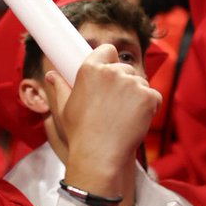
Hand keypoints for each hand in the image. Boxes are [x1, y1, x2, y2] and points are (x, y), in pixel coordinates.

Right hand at [47, 44, 161, 197]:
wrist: (99, 155)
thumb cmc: (80, 133)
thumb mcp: (65, 108)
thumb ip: (60, 87)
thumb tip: (51, 75)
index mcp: (90, 69)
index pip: (108, 50)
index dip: (110, 61)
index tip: (111, 75)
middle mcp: (112, 72)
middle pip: (126, 69)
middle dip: (124, 83)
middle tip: (116, 107)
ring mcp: (131, 83)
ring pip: (141, 83)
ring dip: (137, 96)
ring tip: (124, 117)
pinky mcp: (148, 96)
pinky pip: (154, 96)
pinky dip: (150, 107)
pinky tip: (136, 121)